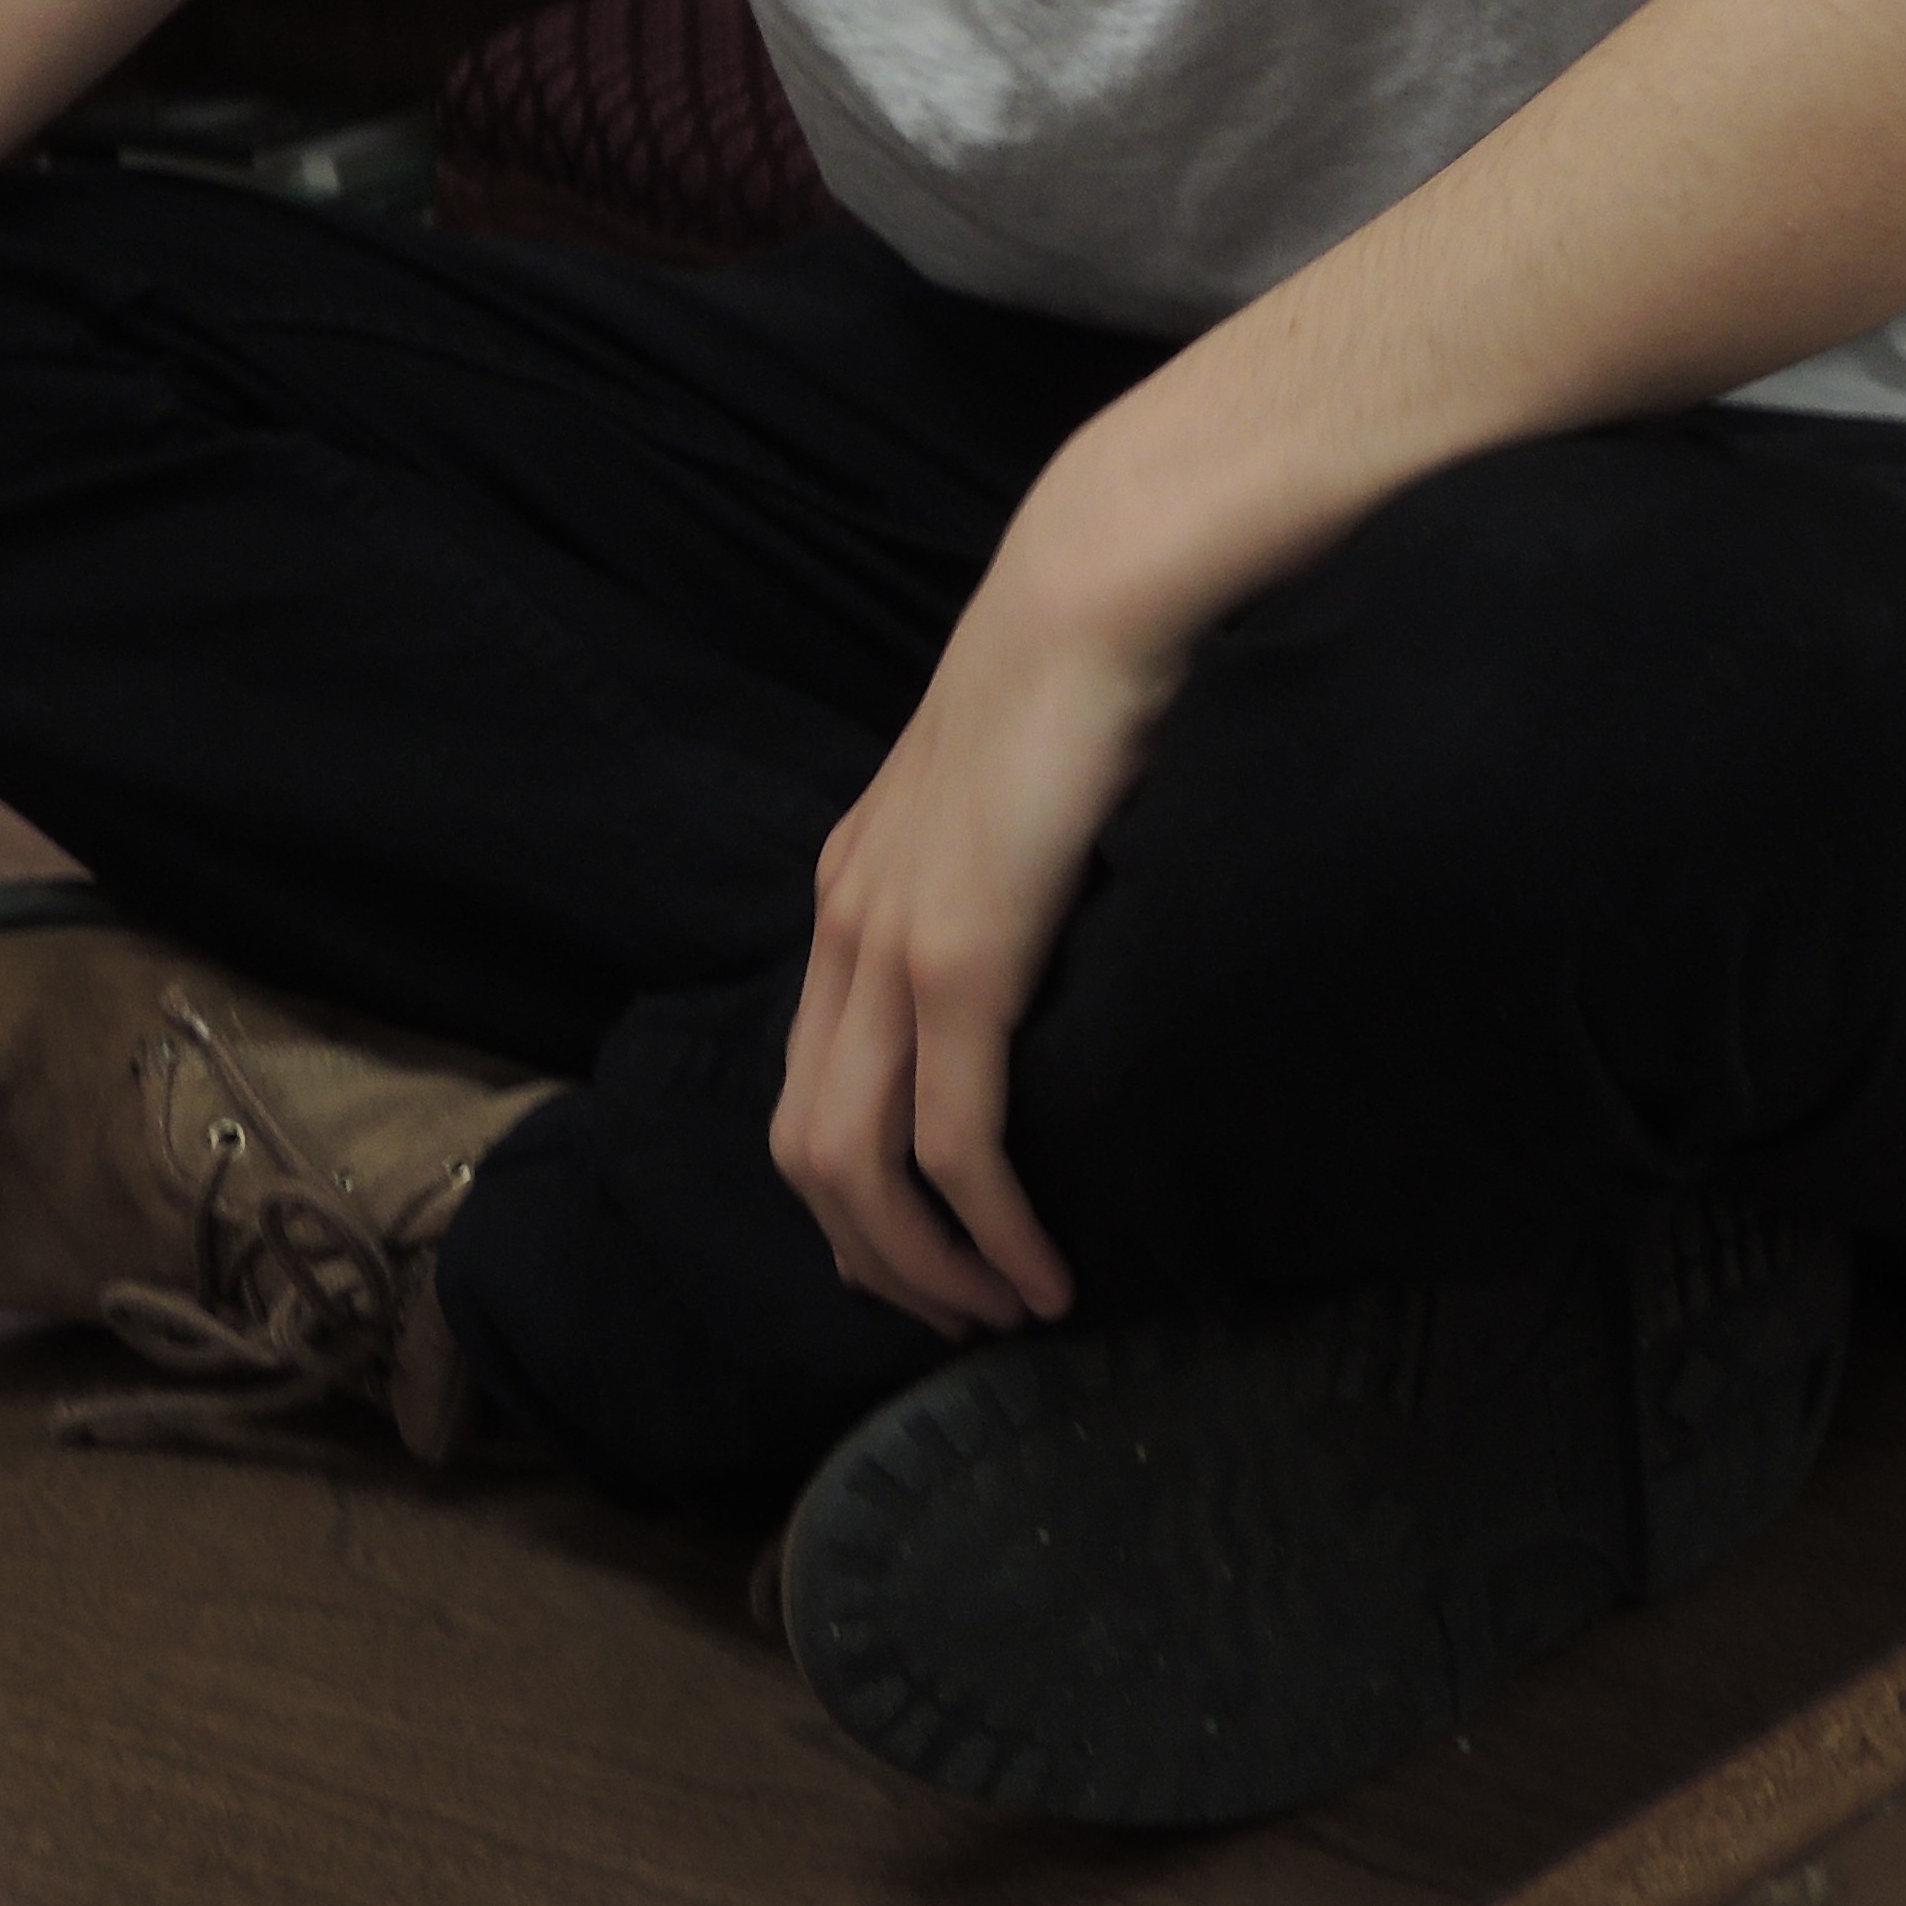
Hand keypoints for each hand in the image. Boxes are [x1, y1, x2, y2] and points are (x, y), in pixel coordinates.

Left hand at [771, 545, 1187, 1338]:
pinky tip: (1045, 1272)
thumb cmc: (1089, 670)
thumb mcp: (1018, 790)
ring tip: (1005, 1315)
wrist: (1097, 587)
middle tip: (961, 1318)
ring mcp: (894, 945)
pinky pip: (954, 1139)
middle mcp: (848, 923)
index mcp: (856, 886)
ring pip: (861, 1168)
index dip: (858, 1192)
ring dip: (926, 1268)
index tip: (934, 1251)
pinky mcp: (964, 957)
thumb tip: (1063, 925)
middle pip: (808, 1149)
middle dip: (876, 1259)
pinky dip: (993, 1227)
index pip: (812, 1080)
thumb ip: (1009, 864)